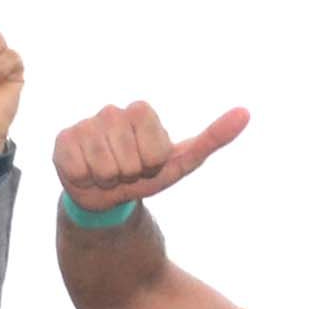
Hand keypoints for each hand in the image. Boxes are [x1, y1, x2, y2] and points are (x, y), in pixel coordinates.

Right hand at [52, 99, 246, 218]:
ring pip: (104, 166)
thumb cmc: (145, 175)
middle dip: (131, 175)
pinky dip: (85, 180)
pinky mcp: (62, 141)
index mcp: (141, 112)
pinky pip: (78, 169)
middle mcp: (112, 112)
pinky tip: (86, 174)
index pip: (154, 146)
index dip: (153, 164)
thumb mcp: (181, 162)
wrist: (106, 197)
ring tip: (108, 174)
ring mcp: (85, 125)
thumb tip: (246, 112)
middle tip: (127, 172)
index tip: (149, 164)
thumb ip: (213, 137)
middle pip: (129, 159)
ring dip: (108, 180)